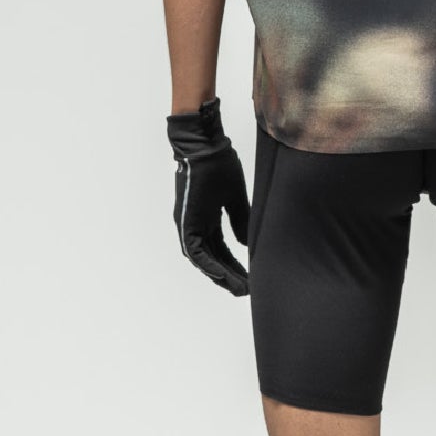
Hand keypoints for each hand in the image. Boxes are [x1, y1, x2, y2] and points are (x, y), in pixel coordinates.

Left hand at [166, 98, 250, 294]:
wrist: (203, 144)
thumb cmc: (218, 163)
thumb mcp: (234, 195)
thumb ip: (239, 219)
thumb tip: (244, 242)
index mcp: (206, 218)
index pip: (221, 249)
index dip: (234, 264)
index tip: (249, 276)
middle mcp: (195, 224)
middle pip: (213, 258)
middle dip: (230, 275)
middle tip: (246, 290)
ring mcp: (189, 224)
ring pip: (203, 259)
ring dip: (221, 275)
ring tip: (239, 289)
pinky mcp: (186, 221)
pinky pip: (196, 251)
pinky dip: (208, 265)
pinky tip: (222, 276)